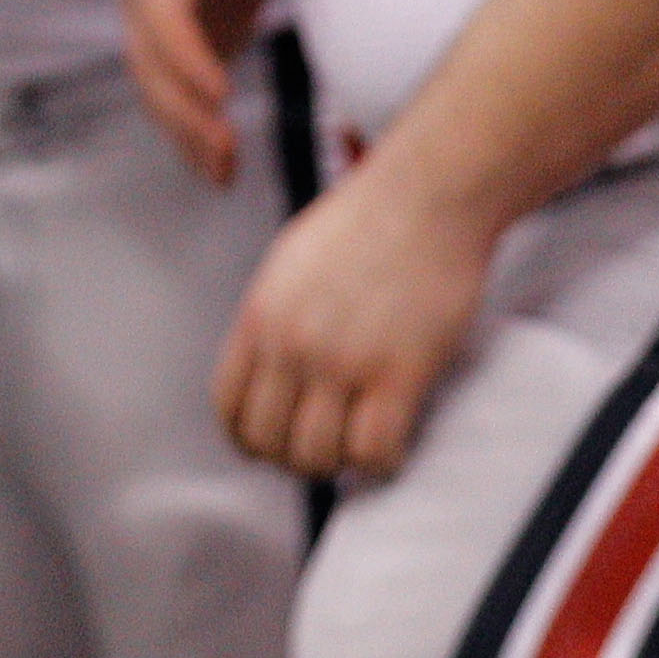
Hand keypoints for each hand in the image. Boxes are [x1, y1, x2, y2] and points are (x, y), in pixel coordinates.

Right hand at [122, 0, 283, 182]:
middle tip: (226, 150)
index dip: (182, 51)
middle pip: (148, 59)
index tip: (219, 91)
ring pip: (157, 88)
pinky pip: (178, 99)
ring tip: (226, 174)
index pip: (159, 5)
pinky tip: (223, 172)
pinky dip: (194, 137)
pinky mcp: (185, 47)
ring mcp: (161, 23)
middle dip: (180, 109)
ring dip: (184, 134)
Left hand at [215, 162, 490, 481]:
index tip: (268, 445)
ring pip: (317, 456)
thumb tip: (272, 370)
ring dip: (338, 463)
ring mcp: (343, 360)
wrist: (429, 194)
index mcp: (260, 315)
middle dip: (292, 458)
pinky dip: (382, 462)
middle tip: (323, 451)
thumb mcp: (290, 263)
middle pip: (268, 441)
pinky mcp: (398, 372)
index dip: (247, 438)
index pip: (228, 406)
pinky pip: (374, 450)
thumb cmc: (370, 219)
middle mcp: (292, 343)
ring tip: (359, 446)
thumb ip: (274, 318)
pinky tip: (393, 445)